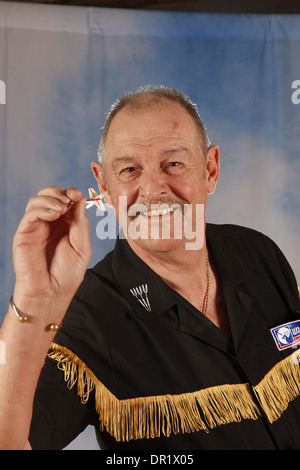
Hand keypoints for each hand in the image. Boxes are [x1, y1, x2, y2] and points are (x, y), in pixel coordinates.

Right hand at [12, 187, 90, 313]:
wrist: (51, 293)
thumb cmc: (67, 275)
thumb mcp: (81, 247)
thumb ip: (80, 223)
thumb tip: (79, 200)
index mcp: (66, 225)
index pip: (66, 200)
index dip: (71, 193)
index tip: (78, 195)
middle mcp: (50, 224)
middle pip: (50, 195)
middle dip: (60, 192)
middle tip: (69, 200)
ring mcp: (36, 228)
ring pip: (37, 200)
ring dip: (51, 199)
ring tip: (61, 209)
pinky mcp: (24, 233)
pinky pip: (30, 213)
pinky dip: (42, 208)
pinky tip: (54, 214)